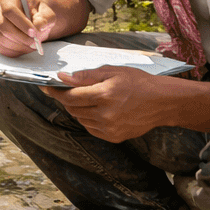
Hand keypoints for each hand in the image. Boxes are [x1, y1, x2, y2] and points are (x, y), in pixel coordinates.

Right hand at [0, 0, 59, 55]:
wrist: (30, 18)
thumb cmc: (37, 13)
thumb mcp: (46, 11)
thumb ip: (45, 17)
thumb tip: (38, 26)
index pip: (9, 10)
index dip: (21, 23)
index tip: (34, 33)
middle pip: (3, 26)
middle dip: (21, 37)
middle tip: (35, 42)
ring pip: (1, 38)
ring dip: (19, 45)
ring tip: (32, 45)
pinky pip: (0, 47)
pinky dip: (14, 51)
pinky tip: (24, 47)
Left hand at [45, 66, 176, 141]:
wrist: (162, 102)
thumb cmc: (138, 82)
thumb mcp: (111, 72)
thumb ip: (85, 76)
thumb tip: (62, 77)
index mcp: (104, 95)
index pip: (69, 97)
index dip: (55, 92)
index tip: (47, 87)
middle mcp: (105, 115)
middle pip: (73, 108)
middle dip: (67, 99)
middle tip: (68, 90)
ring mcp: (110, 128)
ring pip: (80, 119)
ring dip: (78, 109)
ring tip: (89, 98)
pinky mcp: (114, 137)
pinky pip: (91, 128)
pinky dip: (88, 119)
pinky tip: (98, 110)